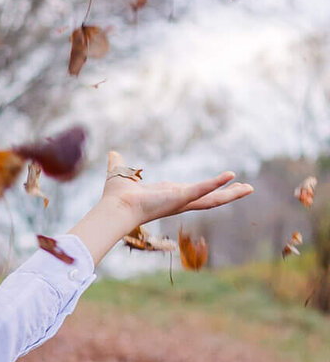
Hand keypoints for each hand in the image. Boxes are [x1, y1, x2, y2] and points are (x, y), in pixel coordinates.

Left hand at [67, 150, 252, 266]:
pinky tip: (231, 176)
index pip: (193, 192)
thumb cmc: (116, 197)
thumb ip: (120, 164)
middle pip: (210, 199)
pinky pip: (203, 189)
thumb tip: (113, 154)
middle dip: (228, 194)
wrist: (115, 207)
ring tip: (249, 188)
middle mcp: (178, 200)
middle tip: (247, 188)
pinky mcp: (181, 197)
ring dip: (231, 193)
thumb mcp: (121, 174)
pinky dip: (216, 183)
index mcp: (168, 195)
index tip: (221, 184)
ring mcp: (181, 200)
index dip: (209, 188)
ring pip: (213, 199)